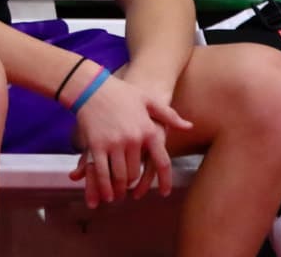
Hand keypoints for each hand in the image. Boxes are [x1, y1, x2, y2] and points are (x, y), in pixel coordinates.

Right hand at [68, 73, 191, 207]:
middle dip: (134, 184)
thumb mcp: (147, 99)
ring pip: (121, 176)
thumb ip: (168, 115)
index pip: (162, 162)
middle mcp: (133, 139)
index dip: (164, 181)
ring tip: (119, 193)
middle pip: (137, 173)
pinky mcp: (97, 145)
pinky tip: (107, 193)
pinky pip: (102, 173)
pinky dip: (105, 187)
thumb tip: (189, 126)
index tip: (164, 193)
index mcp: (148, 129)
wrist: (91, 87)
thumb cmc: (121, 93)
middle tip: (131, 189)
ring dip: (120, 189)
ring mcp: (114, 143)